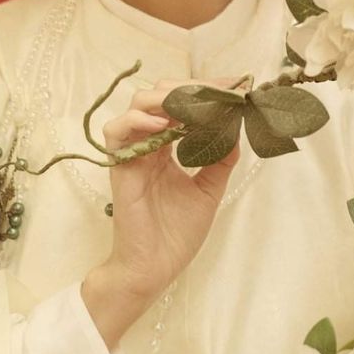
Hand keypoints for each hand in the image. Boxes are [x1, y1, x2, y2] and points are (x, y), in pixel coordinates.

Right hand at [98, 78, 240, 302]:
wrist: (154, 269)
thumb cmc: (176, 234)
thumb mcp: (208, 191)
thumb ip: (220, 159)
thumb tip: (237, 127)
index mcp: (167, 146)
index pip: (181, 103)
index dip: (206, 89)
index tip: (236, 84)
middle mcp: (148, 142)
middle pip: (159, 93)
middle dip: (190, 86)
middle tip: (221, 91)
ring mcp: (132, 152)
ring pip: (138, 104)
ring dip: (167, 97)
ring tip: (195, 104)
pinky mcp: (119, 166)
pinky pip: (116, 131)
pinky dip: (138, 121)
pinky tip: (164, 126)